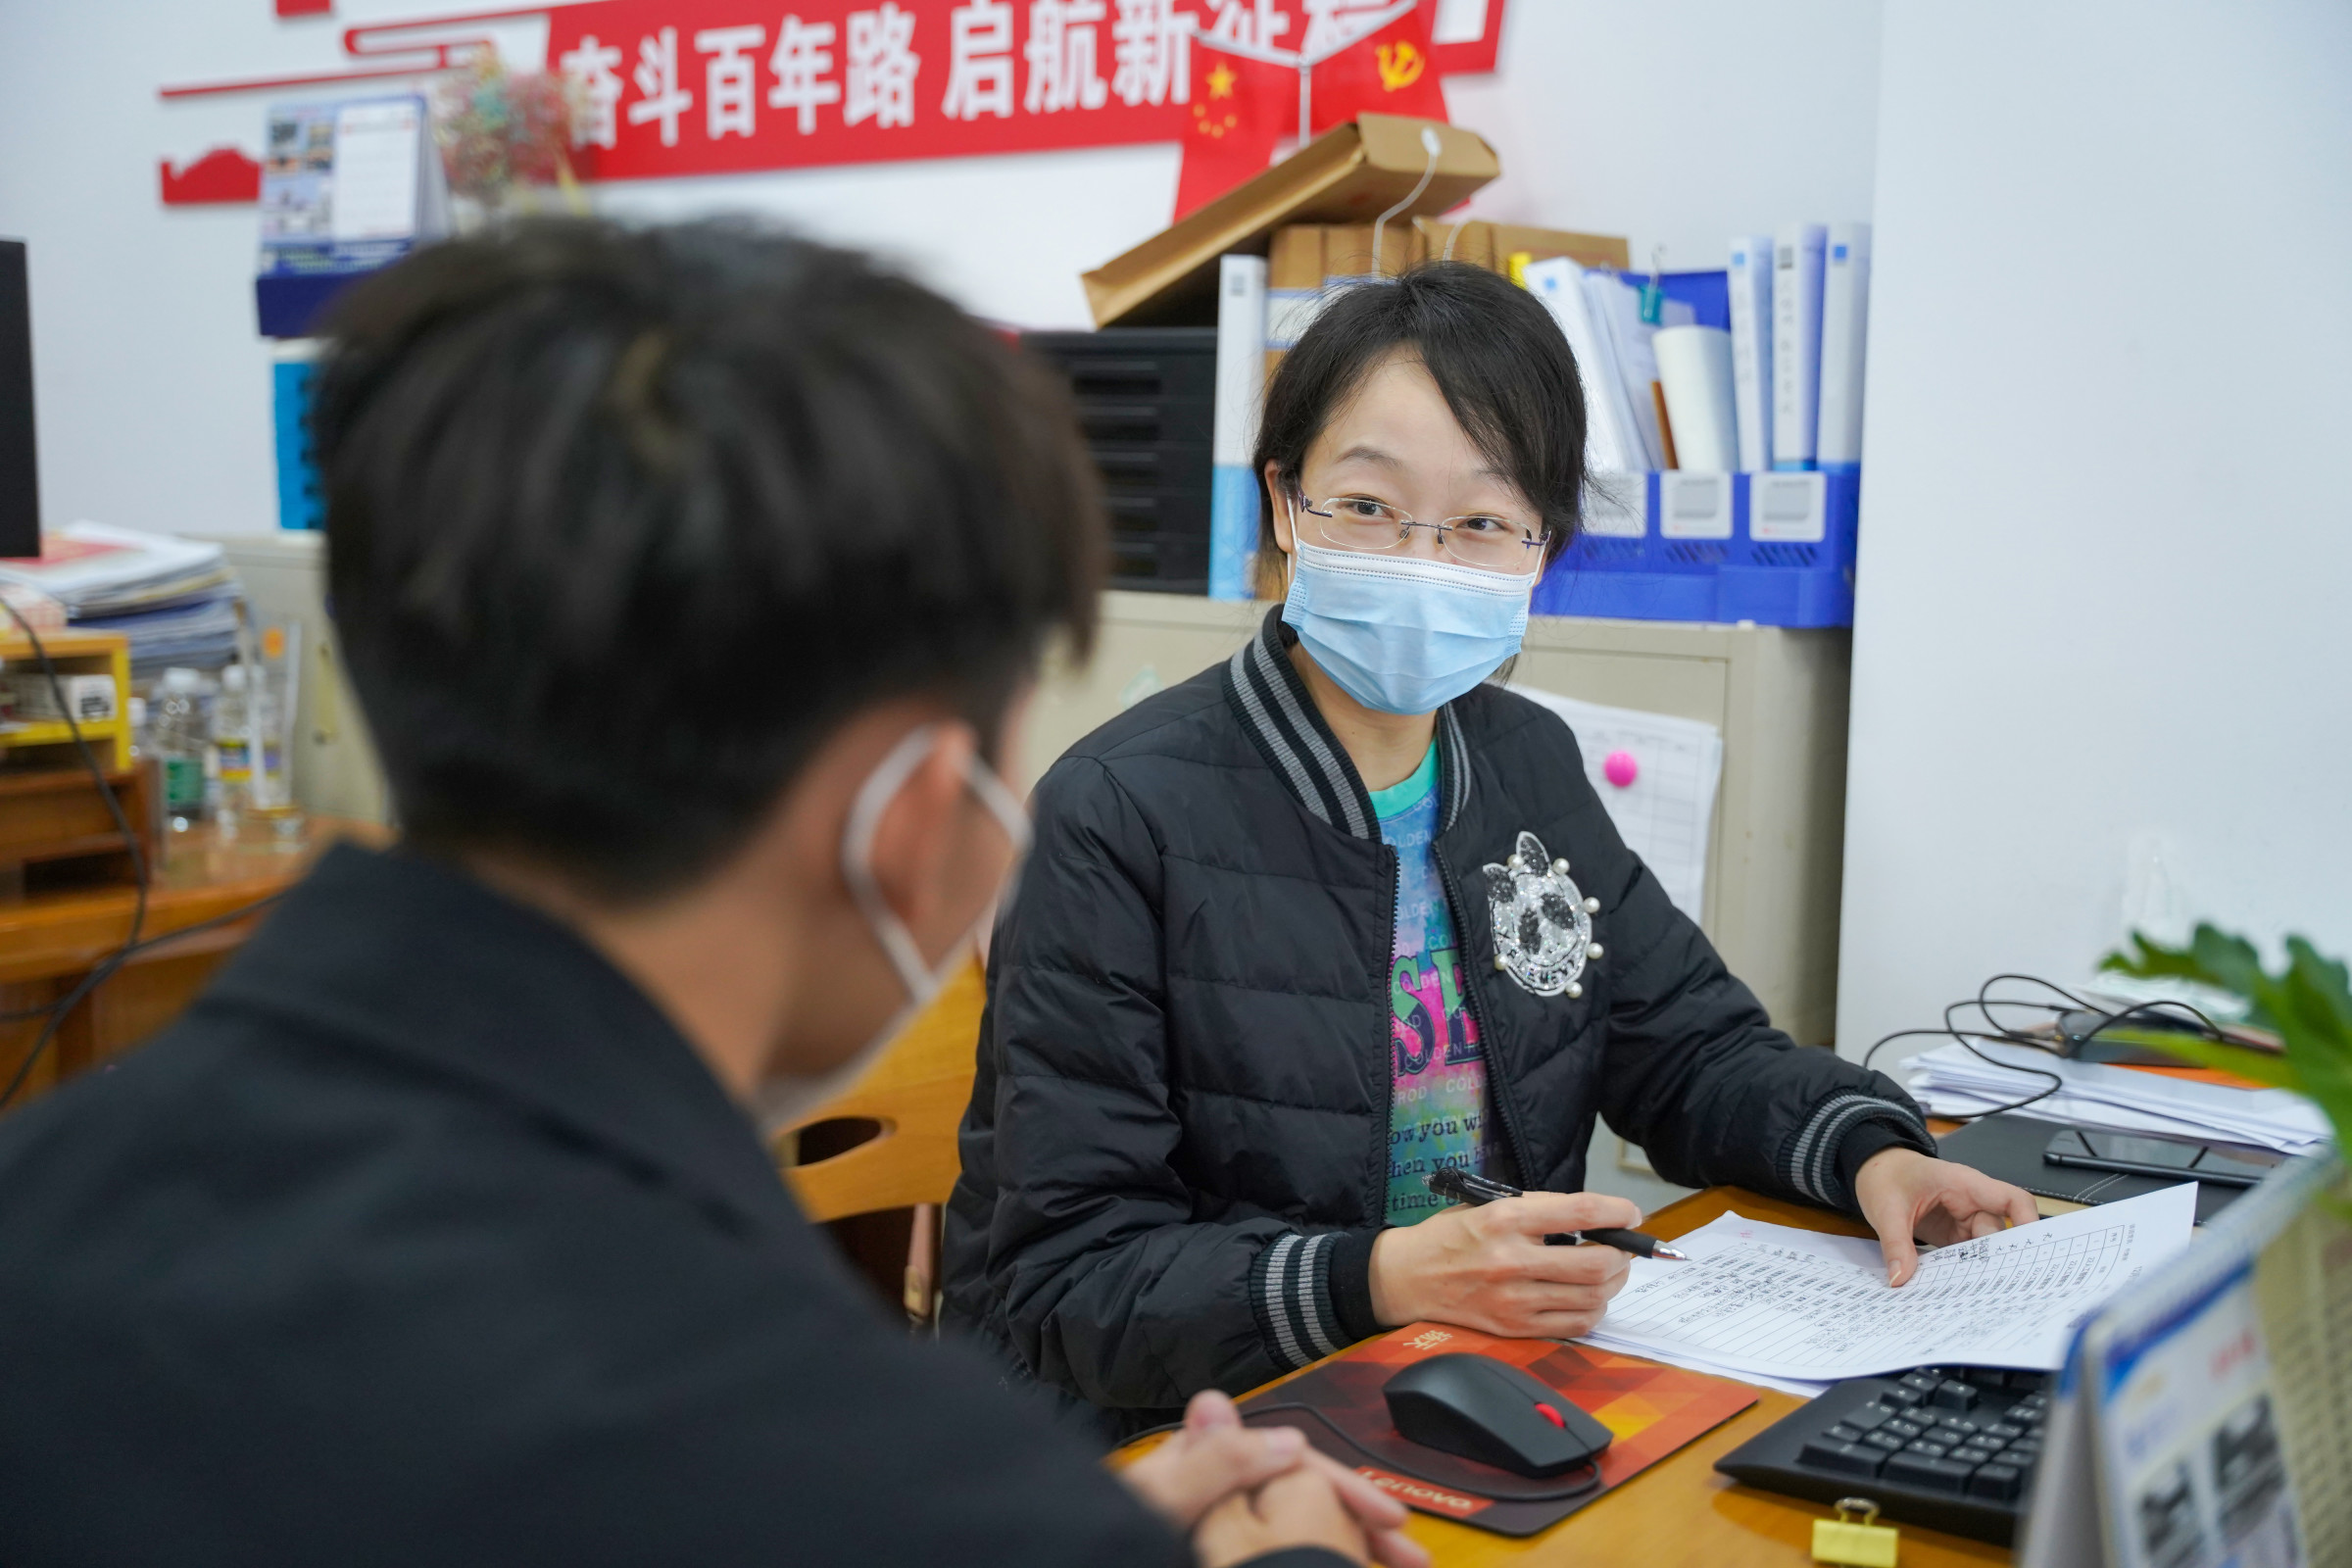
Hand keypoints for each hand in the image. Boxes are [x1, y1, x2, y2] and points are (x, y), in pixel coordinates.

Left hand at [1124, 1392, 1429, 1567]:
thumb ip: (1211, 1462)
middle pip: (1300, 1494)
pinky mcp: (1216, 1544)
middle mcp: (1212, 1484)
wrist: (1070, 1547)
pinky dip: (1312, 1551)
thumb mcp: (1159, 1502)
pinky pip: (1275, 1544)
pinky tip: (1339, 1563)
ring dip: (1343, 1540)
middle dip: (1357, 1521)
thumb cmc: (1100, 1536)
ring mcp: (1213, 1519)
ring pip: (1292, 1523)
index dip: (1342, 1488)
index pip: (1290, 1461)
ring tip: (1390, 1567)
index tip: (1388, 1518)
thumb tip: (1285, 1436)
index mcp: (1202, 1458)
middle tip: (1407, 1557)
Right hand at [1368, 1190, 1641, 1337]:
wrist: (1405, 1278)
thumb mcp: (1487, 1206)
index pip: (1580, 1213)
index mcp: (1505, 1219)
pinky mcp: (1513, 1328)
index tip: (1631, 1214)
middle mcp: (1512, 1260)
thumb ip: (1538, 1211)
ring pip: (1592, 1297)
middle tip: (1622, 1248)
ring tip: (1609, 1272)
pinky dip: (1593, 1310)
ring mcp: (1513, 1299)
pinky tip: (1588, 1298)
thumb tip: (1594, 1218)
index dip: (1618, 1212)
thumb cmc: (1450, 1236)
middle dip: (1622, 1254)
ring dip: (1613, 1283)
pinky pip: (1573, 1325)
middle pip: (1596, 1263)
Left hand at [1854, 1148, 2040, 1285]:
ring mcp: (1963, 1220)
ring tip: (1972, 1297)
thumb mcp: (1886, 1209)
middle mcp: (1971, 1203)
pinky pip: (1965, 1255)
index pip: (2011, 1200)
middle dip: (1996, 1261)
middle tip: (1992, 1291)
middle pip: (1997, 1234)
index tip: (2031, 1253)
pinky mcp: (1953, 1234)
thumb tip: (1901, 1278)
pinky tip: (1954, 1291)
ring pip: (1982, 1249)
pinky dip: (1961, 1272)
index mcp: (1963, 1184)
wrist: (1874, 1169)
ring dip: (1976, 1270)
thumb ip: (1895, 1243)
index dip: (2028, 1224)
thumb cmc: (1885, 1176)